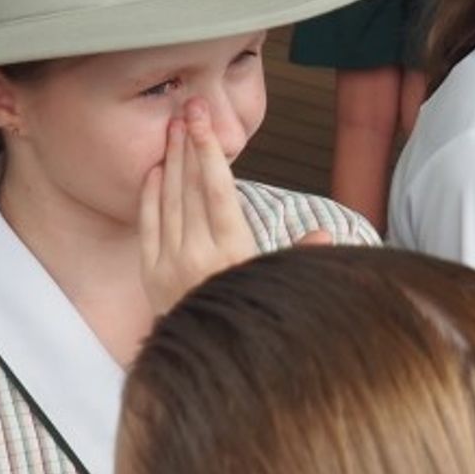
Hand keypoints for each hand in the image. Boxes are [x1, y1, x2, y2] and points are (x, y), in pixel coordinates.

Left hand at [140, 101, 310, 315]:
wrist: (211, 366)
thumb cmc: (249, 317)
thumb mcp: (277, 286)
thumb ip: (298, 257)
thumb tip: (324, 235)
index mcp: (233, 251)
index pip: (218, 189)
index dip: (209, 150)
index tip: (203, 121)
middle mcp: (199, 254)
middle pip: (190, 186)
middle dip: (189, 143)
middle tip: (187, 108)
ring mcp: (170, 264)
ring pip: (169, 200)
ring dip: (171, 160)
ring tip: (173, 129)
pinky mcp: (151, 274)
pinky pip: (149, 224)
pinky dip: (150, 194)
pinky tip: (155, 170)